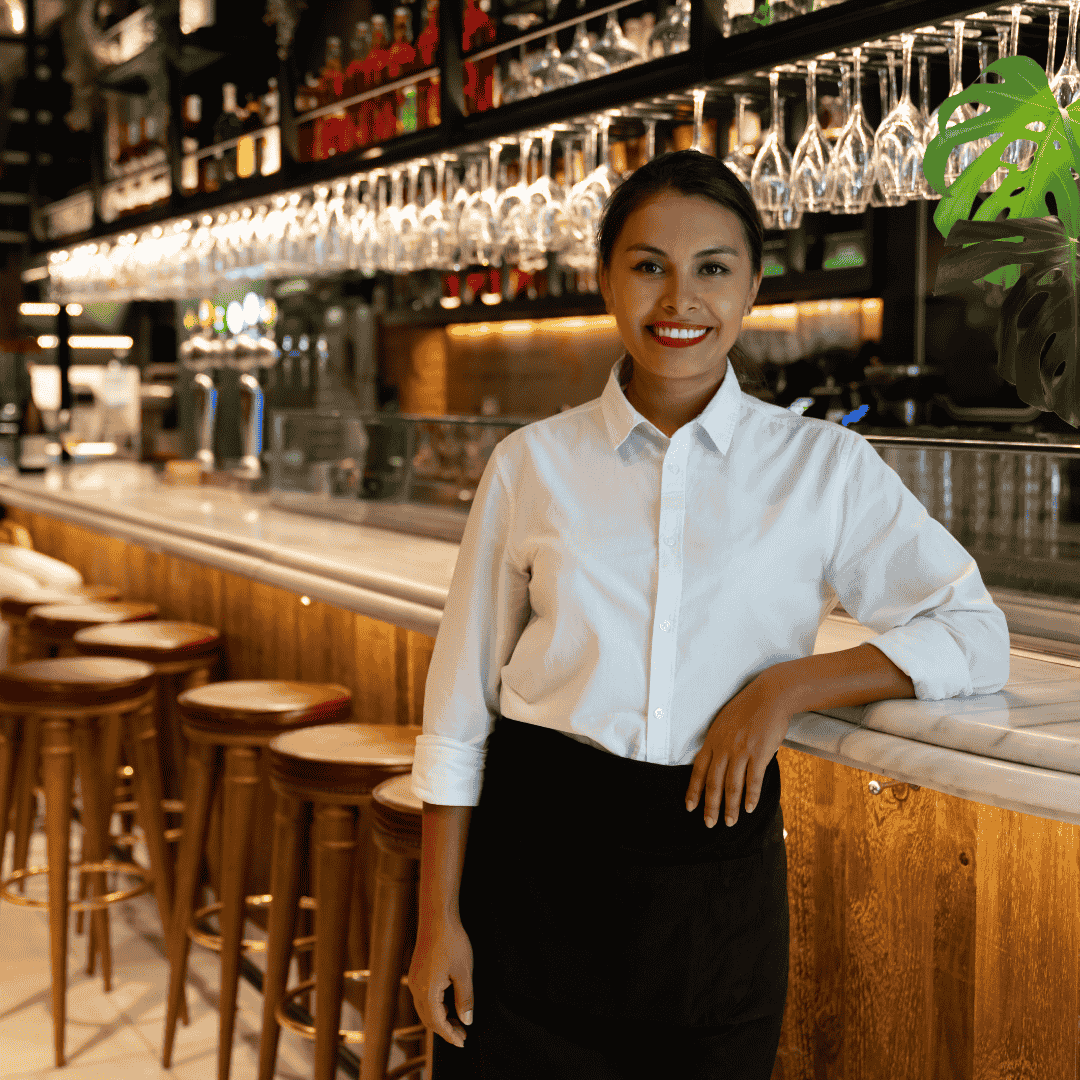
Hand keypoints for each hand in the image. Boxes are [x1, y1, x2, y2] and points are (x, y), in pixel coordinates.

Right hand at [407, 917, 473, 1048]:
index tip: (462, 1042)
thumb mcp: (464, 973)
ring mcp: (415, 980)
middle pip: (429, 1019)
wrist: (437, 918)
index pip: (438, 1023)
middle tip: (462, 1036)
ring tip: (458, 1023)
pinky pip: (423, 998)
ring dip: (440, 1019)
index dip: (450, 1035)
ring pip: (425, 1009)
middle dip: (445, 1030)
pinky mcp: (417, 973)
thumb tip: (467, 1020)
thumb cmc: (452, 942)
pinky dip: (435, 1007)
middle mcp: (416, 989)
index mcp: (427, 992)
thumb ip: (465, 999)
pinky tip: (448, 1005)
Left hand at [685, 675, 792, 827]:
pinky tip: (750, 808)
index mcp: (712, 739)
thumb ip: (717, 742)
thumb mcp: (723, 722)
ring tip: (731, 822)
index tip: (690, 807)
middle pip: (714, 783)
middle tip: (709, 824)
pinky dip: (751, 796)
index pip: (698, 770)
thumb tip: (713, 763)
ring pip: (733, 786)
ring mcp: (741, 750)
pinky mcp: (759, 753)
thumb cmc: (747, 709)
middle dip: (710, 806)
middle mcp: (724, 747)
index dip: (693, 790)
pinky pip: (753, 780)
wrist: (770, 696)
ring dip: (731, 807)